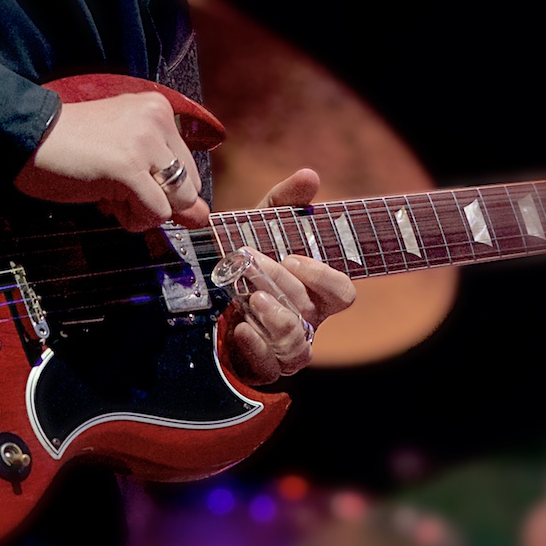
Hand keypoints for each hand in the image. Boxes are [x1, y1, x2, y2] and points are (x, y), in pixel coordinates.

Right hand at [14, 92, 209, 230]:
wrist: (26, 136)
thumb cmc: (69, 148)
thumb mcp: (126, 158)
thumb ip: (166, 184)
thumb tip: (203, 218)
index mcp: (158, 110)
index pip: (189, 168)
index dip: (161, 189)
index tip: (129, 182)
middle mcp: (158, 119)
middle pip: (188, 187)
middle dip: (157, 201)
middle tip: (118, 190)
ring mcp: (144, 141)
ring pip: (176, 202)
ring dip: (144, 212)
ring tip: (112, 195)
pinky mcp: (128, 166)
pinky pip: (156, 212)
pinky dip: (134, 219)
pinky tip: (108, 202)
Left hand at [224, 169, 355, 383]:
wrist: (202, 291)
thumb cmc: (243, 257)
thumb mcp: (259, 224)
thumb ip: (285, 200)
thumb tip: (311, 175)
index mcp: (314, 292)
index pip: (343, 294)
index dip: (324, 278)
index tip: (294, 258)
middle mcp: (306, 322)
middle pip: (308, 310)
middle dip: (281, 284)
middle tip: (252, 264)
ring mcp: (284, 347)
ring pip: (297, 346)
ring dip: (276, 319)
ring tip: (252, 300)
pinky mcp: (260, 366)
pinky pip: (271, 369)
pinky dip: (258, 349)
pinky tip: (241, 327)